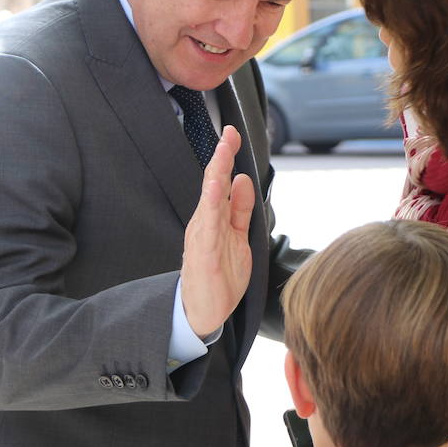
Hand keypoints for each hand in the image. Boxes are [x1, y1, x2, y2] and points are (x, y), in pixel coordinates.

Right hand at [181, 125, 254, 337]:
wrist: (203, 312)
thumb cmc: (220, 276)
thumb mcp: (238, 237)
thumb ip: (241, 210)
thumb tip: (244, 180)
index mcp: (213, 218)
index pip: (221, 182)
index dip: (227, 157)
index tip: (232, 133)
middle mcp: (205, 223)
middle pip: (213, 185)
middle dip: (221, 158)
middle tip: (229, 134)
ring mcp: (203, 239)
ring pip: (209, 202)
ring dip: (216, 176)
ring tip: (222, 154)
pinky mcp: (205, 255)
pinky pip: (209, 227)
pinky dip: (212, 207)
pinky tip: (216, 190)